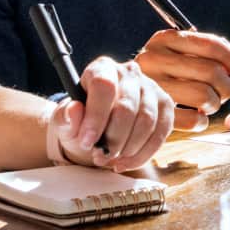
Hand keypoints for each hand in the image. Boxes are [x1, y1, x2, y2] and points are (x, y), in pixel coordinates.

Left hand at [53, 57, 174, 170]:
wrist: (97, 131)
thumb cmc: (80, 124)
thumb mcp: (64, 123)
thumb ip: (64, 118)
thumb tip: (73, 109)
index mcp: (102, 68)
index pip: (104, 86)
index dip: (96, 116)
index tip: (87, 142)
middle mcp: (130, 72)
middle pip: (127, 106)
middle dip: (113, 139)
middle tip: (99, 157)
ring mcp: (151, 87)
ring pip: (147, 120)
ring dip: (128, 148)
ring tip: (112, 159)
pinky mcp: (165, 104)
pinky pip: (161, 131)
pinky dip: (144, 153)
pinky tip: (127, 161)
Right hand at [135, 29, 229, 131]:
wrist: (116, 96)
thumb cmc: (161, 72)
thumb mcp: (175, 52)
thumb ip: (204, 52)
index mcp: (163, 39)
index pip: (209, 45)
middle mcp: (153, 60)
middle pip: (211, 71)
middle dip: (226, 85)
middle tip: (224, 92)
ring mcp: (150, 87)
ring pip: (204, 95)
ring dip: (215, 103)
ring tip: (210, 104)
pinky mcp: (150, 114)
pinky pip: (191, 119)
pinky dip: (202, 121)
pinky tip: (198, 118)